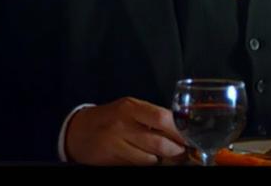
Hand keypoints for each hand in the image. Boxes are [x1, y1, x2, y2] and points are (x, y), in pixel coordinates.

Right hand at [64, 97, 187, 164]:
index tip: (191, 137)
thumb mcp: (129, 109)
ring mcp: (116, 142)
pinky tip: (149, 158)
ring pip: (151, 157)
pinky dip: (149, 163)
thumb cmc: (111, 118)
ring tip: (167, 155)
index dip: (180, 131)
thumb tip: (181, 129)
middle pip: (160, 141)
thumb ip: (152, 117)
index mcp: (131, 107)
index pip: (163, 118)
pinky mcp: (112, 158)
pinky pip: (139, 164)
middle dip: (176, 150)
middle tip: (183, 152)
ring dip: (163, 159)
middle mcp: (123, 123)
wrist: (79, 130)